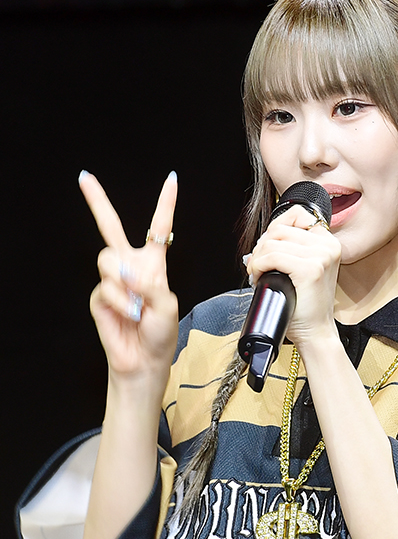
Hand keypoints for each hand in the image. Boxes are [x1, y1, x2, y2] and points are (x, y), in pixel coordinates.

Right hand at [79, 171, 178, 381]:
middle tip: (84, 178)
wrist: (143, 360)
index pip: (158, 228)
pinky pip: (106, 288)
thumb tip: (128, 273)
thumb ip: (151, 284)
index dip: (165, 204)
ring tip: (138, 307)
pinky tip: (129, 316)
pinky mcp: (99, 296)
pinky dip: (121, 304)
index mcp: (154, 263)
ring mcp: (113, 281)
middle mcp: (131, 266)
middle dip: (96, 201)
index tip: (171, 180)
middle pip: (110, 227)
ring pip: (108, 261)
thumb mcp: (167, 305)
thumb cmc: (161, 333)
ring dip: (126, 285)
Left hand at [246, 205, 340, 348]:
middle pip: (279, 229)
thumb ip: (290, 249)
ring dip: (257, 258)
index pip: (295, 215)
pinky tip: (259, 278)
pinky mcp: (310, 270)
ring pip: (272, 242)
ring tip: (258, 275)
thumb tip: (262, 241)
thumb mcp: (302, 269)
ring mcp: (321, 256)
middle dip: (261, 247)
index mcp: (328, 242)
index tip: (267, 251)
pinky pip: (272, 257)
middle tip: (258, 267)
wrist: (315, 332)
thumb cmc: (305, 305)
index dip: (273, 231)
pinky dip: (258, 266)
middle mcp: (328, 245)